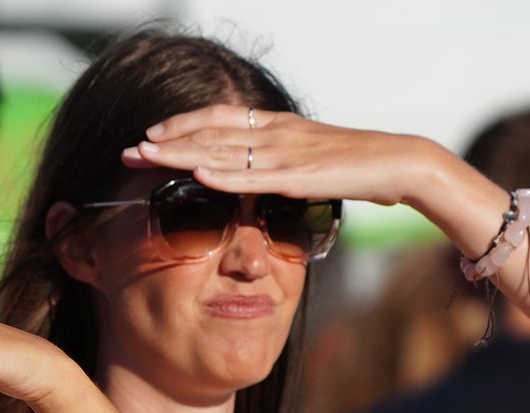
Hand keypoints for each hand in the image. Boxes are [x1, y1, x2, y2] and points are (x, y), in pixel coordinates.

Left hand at [121, 104, 442, 206]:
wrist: (400, 163)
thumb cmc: (355, 164)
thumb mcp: (307, 159)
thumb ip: (277, 164)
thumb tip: (251, 173)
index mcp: (276, 126)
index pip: (218, 119)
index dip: (181, 126)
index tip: (150, 136)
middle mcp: (275, 134)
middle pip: (209, 133)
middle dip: (166, 143)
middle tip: (129, 151)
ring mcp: (286, 154)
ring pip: (222, 152)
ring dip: (180, 156)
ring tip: (146, 159)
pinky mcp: (299, 177)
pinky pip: (253, 176)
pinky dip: (223, 175)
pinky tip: (197, 174)